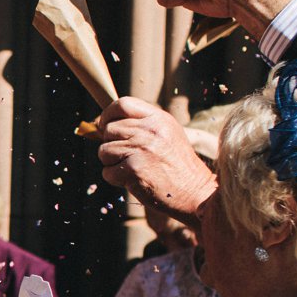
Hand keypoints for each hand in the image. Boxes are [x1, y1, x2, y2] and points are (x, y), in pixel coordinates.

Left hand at [95, 97, 218, 222]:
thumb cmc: (177, 166)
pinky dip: (116, 179)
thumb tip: (102, 124)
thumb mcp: (166, 135)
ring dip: (112, 163)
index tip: (105, 126)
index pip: (123, 104)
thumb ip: (140, 126)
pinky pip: (107, 172)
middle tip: (127, 157)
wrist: (194, 192)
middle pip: (109, 129)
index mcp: (158, 119)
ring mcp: (141, 149)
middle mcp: (150, 131)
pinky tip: (134, 181)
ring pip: (104, 151)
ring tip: (134, 169)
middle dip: (111, 144)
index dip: (108, 115)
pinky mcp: (133, 170)